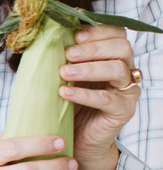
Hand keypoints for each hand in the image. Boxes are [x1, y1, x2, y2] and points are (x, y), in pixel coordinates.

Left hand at [59, 25, 138, 163]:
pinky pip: (107, 99)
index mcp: (113, 57)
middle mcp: (125, 71)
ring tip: (64, 72)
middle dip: (93, 48)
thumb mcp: (64, 76)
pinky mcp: (123, 111)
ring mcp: (126, 92)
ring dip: (88, 68)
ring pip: (117, 70)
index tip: (75, 36)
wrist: (73, 138)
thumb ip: (61, 57)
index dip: (98, 32)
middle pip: (121, 48)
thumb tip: (42, 37)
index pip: (116, 34)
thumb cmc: (67, 103)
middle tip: (68, 54)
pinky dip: (85, 94)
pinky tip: (65, 92)